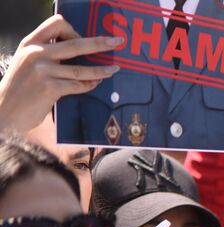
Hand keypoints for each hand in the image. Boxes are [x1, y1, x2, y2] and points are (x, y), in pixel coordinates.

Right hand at [0, 15, 119, 134]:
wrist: (6, 109)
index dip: (73, 30)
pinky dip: (89, 84)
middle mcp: (37, 53)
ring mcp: (43, 71)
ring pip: (80, 69)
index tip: (82, 39)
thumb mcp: (28, 61)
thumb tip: (78, 50)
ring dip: (101, 69)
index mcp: (31, 42)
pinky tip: (96, 83)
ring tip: (114, 69)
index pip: (56, 23)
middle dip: (99, 43)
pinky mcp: (50, 88)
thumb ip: (47, 53)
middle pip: (76, 44)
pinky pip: (77, 85)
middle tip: (117, 42)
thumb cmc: (21, 86)